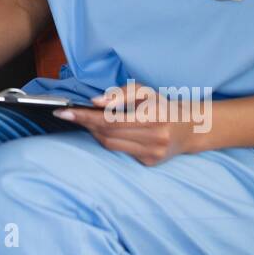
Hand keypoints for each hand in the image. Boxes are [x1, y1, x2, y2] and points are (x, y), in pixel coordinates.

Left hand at [52, 81, 197, 166]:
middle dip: (85, 123)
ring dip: (95, 132)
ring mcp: (153, 153)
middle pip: (108, 133)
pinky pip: (120, 151)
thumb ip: (119, 94)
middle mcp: (155, 138)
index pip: (110, 119)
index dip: (85, 116)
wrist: (189, 127)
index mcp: (154, 116)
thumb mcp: (144, 91)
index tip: (64, 112)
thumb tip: (95, 101)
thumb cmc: (162, 105)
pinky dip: (108, 140)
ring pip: (111, 145)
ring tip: (87, 120)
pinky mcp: (150, 162)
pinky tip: (104, 131)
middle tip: (69, 113)